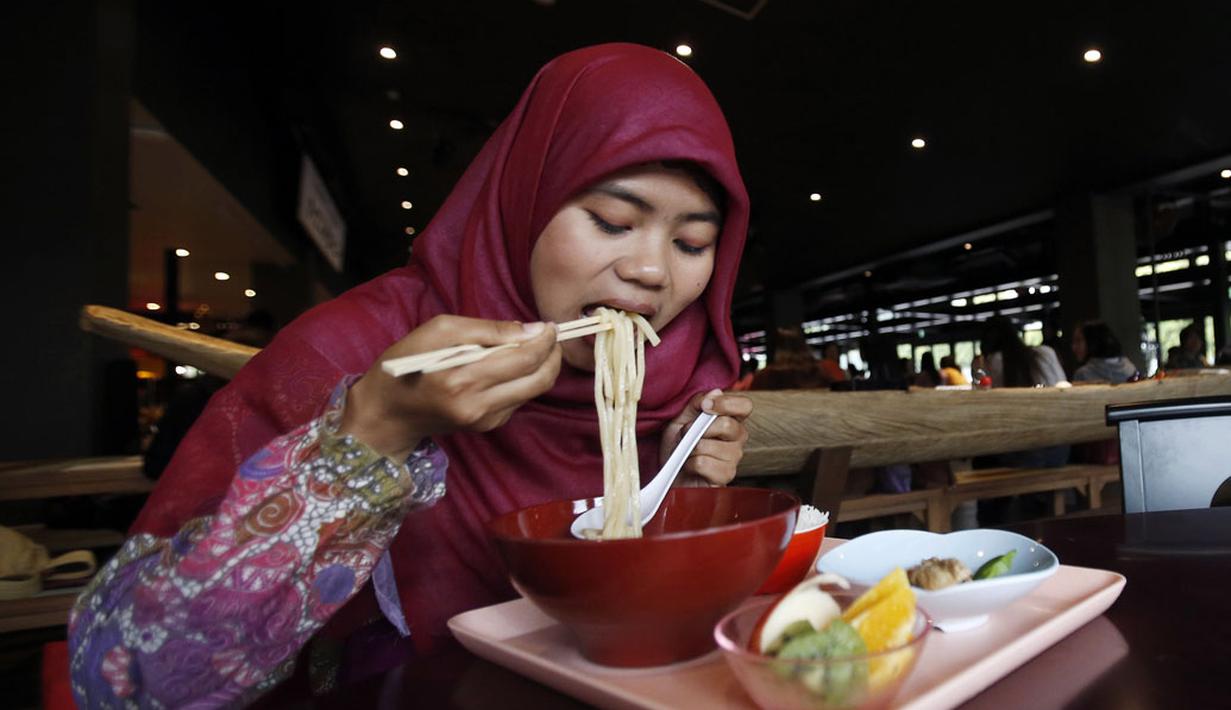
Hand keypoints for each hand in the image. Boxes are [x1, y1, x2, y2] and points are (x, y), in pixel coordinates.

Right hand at [340, 315, 561, 460]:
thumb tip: (529, 330)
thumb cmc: (407, 362)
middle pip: (539, 380)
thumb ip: (486, 329)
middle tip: (551, 336)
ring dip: (542, 367)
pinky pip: (519, 400)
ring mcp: (485, 421)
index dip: (544, 340)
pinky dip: (524, 381)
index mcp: (461, 378)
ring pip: (534, 391)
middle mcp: (477, 405)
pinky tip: (511, 368)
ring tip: (535, 347)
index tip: (549, 325)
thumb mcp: (438, 330)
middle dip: (553, 355)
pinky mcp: (488, 427)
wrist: (389, 411)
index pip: (523, 359)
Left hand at [658, 389, 751, 486]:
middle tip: (685, 434)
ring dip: (690, 448)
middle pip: (727, 425)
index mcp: (731, 420)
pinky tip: (689, 466)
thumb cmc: (678, 446)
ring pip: (710, 445)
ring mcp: (733, 458)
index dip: (726, 403)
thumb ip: (697, 403)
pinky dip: (689, 463)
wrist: (670, 474)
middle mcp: (737, 438)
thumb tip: (715, 392)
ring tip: (687, 452)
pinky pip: (703, 463)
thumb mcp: (681, 418)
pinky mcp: (724, 476)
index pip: (744, 406)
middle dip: (698, 428)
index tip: (705, 406)